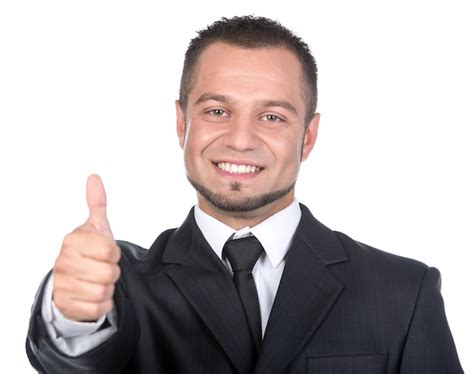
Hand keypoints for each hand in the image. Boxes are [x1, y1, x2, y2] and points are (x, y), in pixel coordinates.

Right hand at [53, 174, 120, 321]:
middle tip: (102, 268)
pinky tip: (93, 294)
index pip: (110, 250)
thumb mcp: (96, 227)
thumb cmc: (88, 251)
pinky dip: (102, 303)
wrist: (71, 280)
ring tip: (98, 280)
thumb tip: (94, 177)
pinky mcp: (65, 305)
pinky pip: (98, 308)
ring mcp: (62, 284)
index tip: (106, 252)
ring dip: (107, 288)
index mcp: (73, 240)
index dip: (114, 253)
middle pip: (109, 273)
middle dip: (112, 272)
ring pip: (104, 291)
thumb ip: (97, 203)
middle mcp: (63, 261)